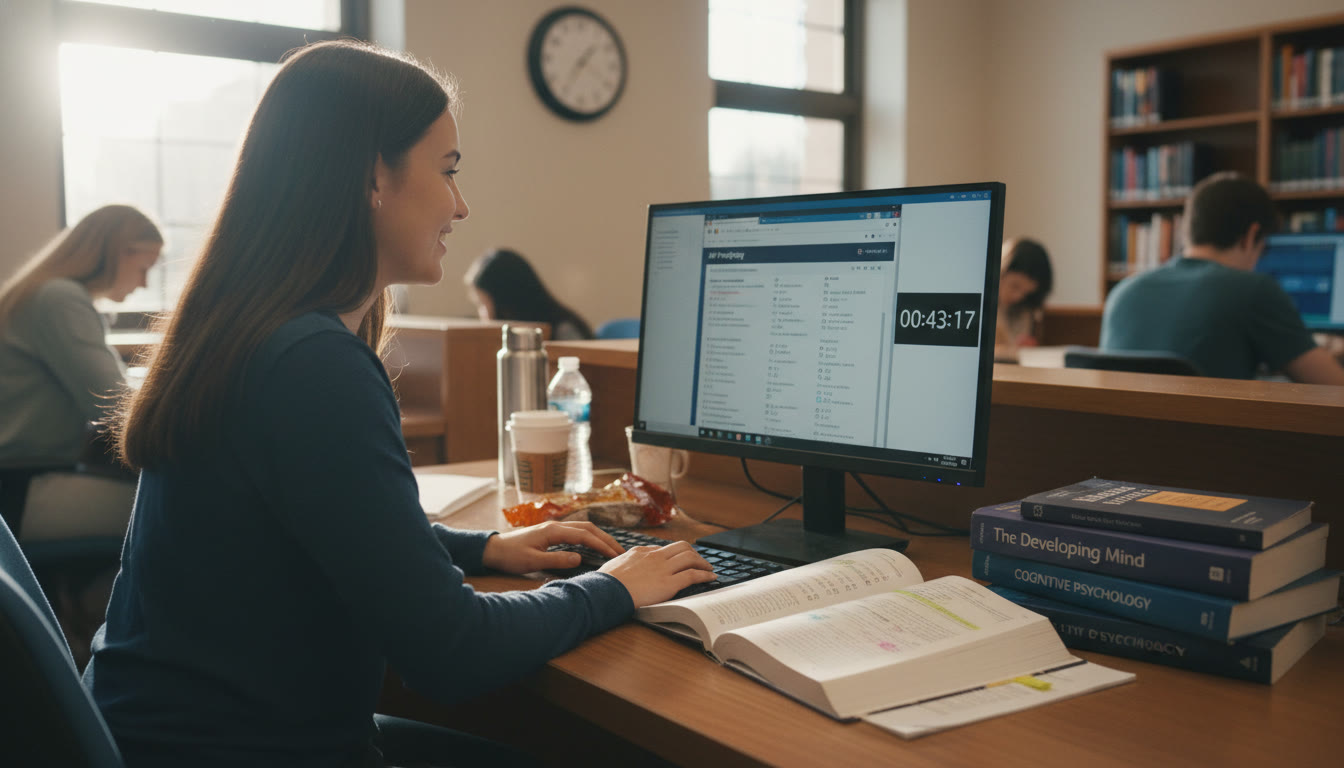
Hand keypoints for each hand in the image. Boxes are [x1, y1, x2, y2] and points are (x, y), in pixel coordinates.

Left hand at [482, 521, 623, 574]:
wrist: (493, 549)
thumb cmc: (511, 556)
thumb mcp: (533, 562)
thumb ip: (557, 560)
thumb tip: (580, 559)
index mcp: (553, 531)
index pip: (585, 536)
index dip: (602, 545)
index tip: (615, 556)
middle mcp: (556, 526)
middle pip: (588, 528)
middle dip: (606, 539)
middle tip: (621, 552)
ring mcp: (553, 528)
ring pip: (583, 528)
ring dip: (599, 537)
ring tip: (612, 549)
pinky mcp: (551, 532)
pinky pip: (576, 532)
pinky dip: (589, 538)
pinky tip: (594, 546)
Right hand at [599, 541, 717, 607]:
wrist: (607, 591)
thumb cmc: (605, 582)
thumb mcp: (613, 564)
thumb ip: (624, 562)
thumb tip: (624, 563)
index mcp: (641, 552)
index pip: (662, 549)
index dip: (673, 554)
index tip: (678, 560)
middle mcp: (655, 556)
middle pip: (681, 547)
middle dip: (692, 553)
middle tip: (698, 561)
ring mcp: (663, 568)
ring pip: (690, 557)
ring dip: (702, 562)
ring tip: (708, 569)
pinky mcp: (670, 583)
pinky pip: (693, 575)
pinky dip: (705, 575)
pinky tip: (711, 578)